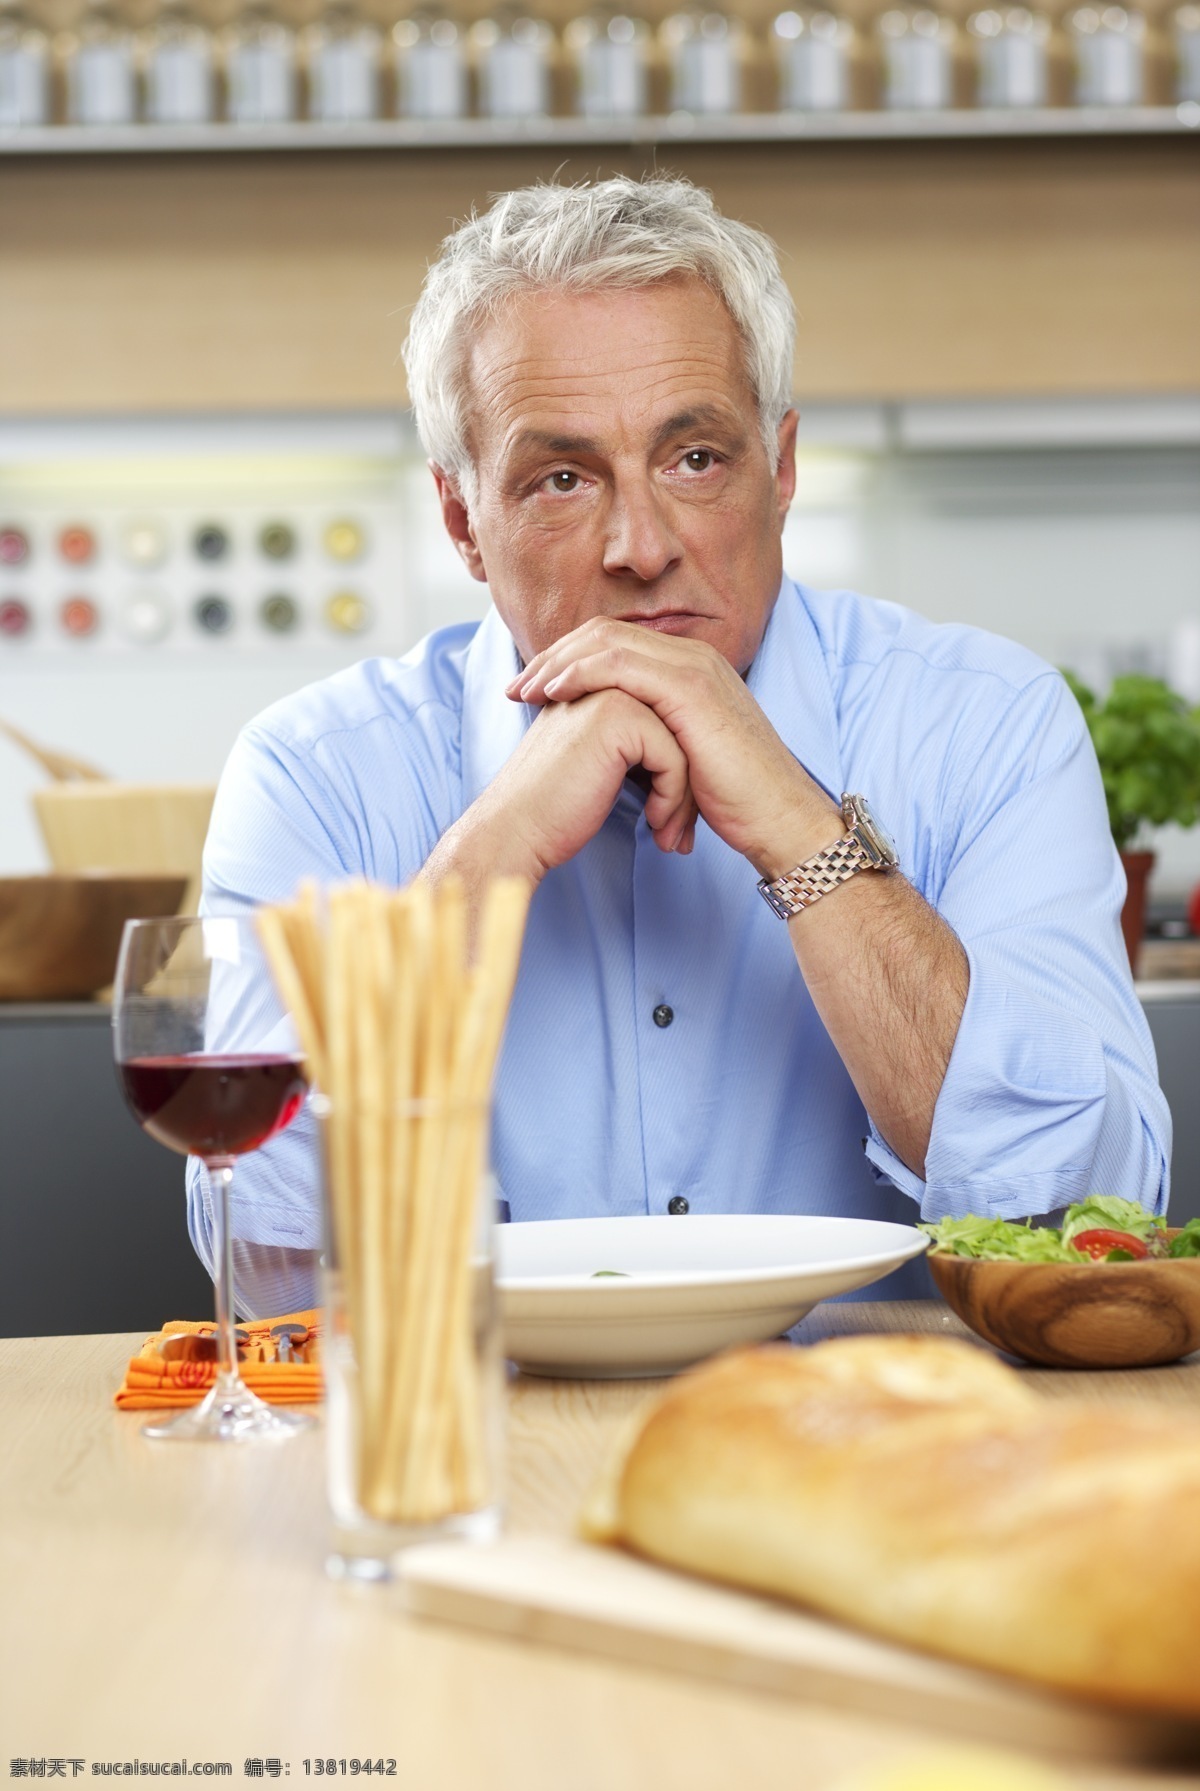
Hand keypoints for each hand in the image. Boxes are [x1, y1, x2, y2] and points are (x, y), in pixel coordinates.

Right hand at [464, 687, 699, 883]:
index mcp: (601, 685)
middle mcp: (607, 679)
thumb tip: (681, 755)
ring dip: (684, 798)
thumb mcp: (600, 762)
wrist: (516, 829)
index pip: (669, 721)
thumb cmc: (555, 807)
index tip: (674, 818)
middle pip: (681, 729)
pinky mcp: (619, 717)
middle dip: (688, 786)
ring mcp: (613, 692)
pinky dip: (672, 799)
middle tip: (681, 833)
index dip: (677, 774)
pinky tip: (653, 824)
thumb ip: (633, 743)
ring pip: (684, 744)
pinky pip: (674, 759)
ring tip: (672, 835)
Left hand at [508, 619, 840, 875]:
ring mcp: (694, 668)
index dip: (567, 661)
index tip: (531, 690)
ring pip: (606, 642)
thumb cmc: (733, 800)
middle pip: (604, 633)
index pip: (615, 643)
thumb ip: (651, 737)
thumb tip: (612, 747)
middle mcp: (693, 657)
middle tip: (517, 688)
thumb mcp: (682, 758)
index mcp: (691, 668)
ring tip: (526, 692)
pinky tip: (554, 694)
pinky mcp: (690, 688)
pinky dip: (580, 674)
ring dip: (558, 664)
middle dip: (553, 657)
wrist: (778, 818)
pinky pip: (620, 665)